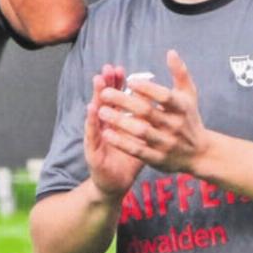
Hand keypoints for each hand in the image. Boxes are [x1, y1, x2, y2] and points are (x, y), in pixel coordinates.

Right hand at [85, 64, 143, 198]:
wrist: (116, 183)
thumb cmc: (128, 159)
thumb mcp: (141, 138)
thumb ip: (147, 122)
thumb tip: (161, 105)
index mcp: (116, 121)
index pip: (116, 99)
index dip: (117, 84)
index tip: (120, 69)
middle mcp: (104, 126)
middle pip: (104, 101)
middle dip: (106, 84)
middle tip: (107, 68)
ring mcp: (97, 137)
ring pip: (95, 113)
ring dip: (96, 96)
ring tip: (98, 81)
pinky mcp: (92, 150)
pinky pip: (92, 134)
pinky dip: (91, 121)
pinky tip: (92, 109)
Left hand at [97, 50, 210, 174]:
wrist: (200, 154)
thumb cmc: (190, 118)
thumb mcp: (189, 95)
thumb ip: (180, 73)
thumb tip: (170, 52)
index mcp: (182, 108)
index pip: (164, 96)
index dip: (147, 88)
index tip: (129, 81)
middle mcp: (175, 126)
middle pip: (147, 112)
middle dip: (123, 101)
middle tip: (104, 93)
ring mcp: (167, 143)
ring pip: (140, 131)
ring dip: (119, 121)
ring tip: (101, 111)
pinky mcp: (158, 159)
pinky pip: (137, 150)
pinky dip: (121, 143)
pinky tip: (106, 134)